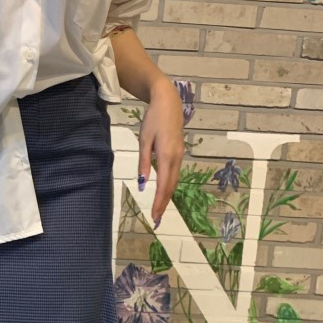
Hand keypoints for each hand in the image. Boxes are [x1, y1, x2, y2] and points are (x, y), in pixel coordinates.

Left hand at [137, 75, 184, 228]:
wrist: (168, 102)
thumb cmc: (153, 120)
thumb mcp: (144, 140)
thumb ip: (144, 163)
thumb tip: (143, 184)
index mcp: (167, 156)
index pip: (163, 185)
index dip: (159, 202)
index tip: (154, 216)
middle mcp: (176, 158)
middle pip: (171, 186)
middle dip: (163, 204)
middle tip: (157, 220)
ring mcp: (179, 155)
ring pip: (174, 181)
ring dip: (167, 197)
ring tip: (159, 211)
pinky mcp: (179, 152)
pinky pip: (174, 174)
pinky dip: (169, 186)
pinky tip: (163, 193)